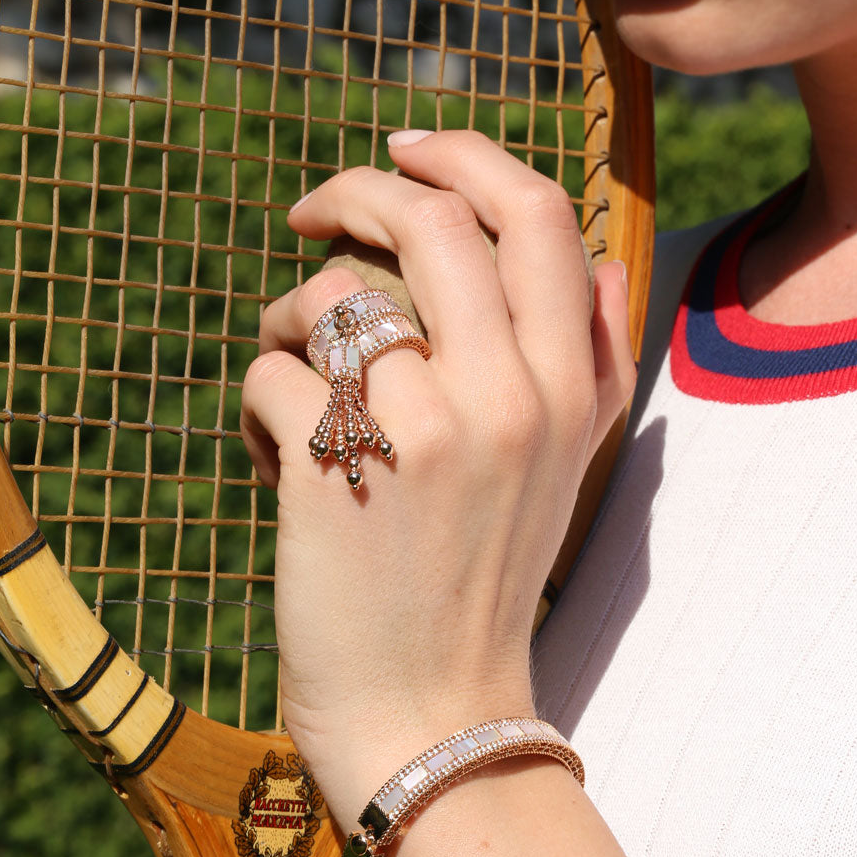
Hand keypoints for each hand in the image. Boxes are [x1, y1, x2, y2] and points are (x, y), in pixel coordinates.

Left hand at [240, 130, 635, 829]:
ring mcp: (422, 431)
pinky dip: (257, 400)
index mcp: (571, 387)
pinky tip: (273, 455)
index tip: (404, 150)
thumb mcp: (572, 465)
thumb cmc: (490, 573)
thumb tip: (598, 261)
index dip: (465, 157)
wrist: (434, 706)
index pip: (540, 215)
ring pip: (330, 292)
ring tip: (293, 366)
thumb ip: (599, 358)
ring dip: (291, 314)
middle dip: (357, 186)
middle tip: (314, 210)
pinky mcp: (331, 469)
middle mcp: (511, 396)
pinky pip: (271, 372)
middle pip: (434, 219)